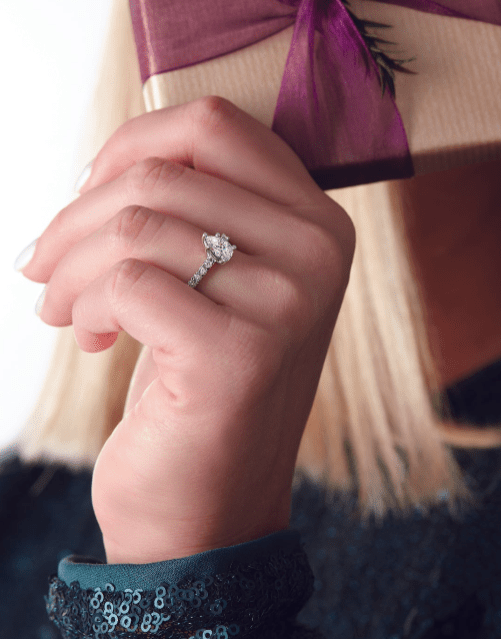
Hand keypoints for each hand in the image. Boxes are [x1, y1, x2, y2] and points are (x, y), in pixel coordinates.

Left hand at [21, 97, 354, 562]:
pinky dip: (85, 306)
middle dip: (77, 215)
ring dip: (70, 266)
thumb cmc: (196, 385)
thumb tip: (113, 157)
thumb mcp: (216, 281)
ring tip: (60, 307)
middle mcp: (318, 252)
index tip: (89, 193)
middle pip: (163, 173)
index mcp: (318, 222)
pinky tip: (89, 339)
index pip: (216, 126)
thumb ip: (196, 208)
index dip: (132, 144)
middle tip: (44, 265)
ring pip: (136, 224)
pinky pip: (128, 282)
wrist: (207, 512)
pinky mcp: (240, 353)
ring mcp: (287, 302)